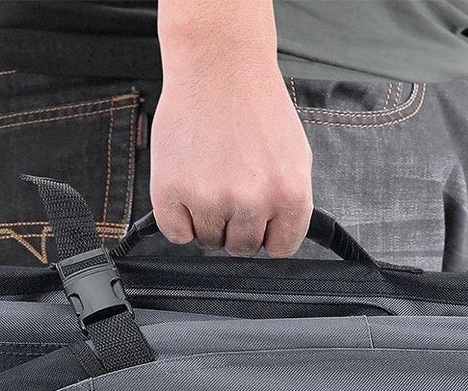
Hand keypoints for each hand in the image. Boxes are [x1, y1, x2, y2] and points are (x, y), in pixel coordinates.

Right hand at [151, 1, 312, 257]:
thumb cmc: (256, 106)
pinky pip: (176, 234)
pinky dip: (178, 219)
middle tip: (227, 189)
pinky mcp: (172, 192)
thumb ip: (289, 203)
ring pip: (208, 241)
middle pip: (242, 247)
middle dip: (235, 226)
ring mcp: (210, 198)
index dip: (267, 235)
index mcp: (290, 195)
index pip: (280, 248)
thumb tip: (276, 241)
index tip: (258, 222)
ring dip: (206, 220)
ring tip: (207, 180)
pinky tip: (186, 187)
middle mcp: (252, 201)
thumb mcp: (295, 157)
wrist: (219, 64)